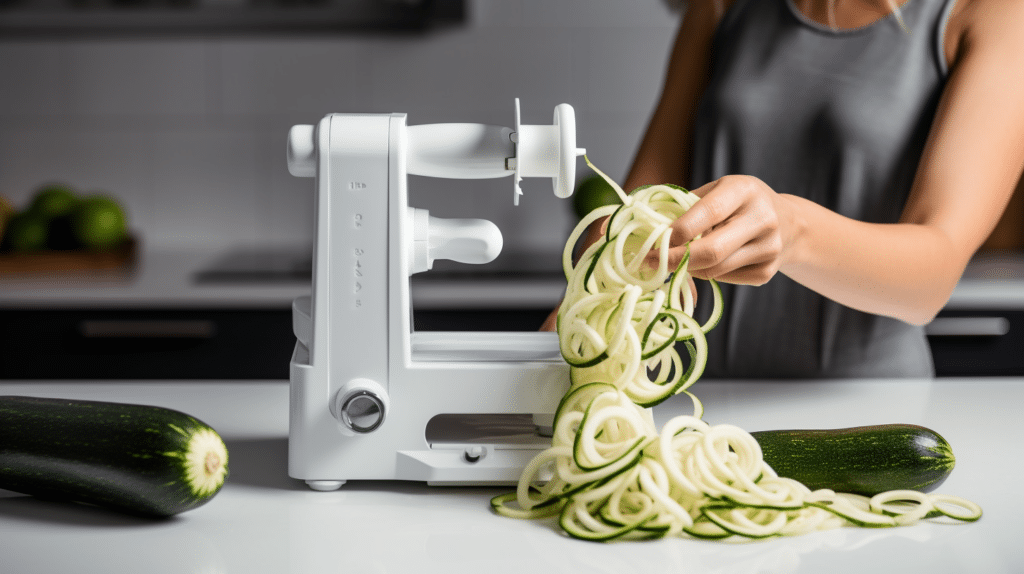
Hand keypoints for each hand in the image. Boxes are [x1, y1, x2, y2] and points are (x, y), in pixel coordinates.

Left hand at [656, 175, 797, 284]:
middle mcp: (762, 218)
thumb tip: (650, 229)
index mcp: (744, 190)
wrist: (788, 223)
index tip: (654, 242)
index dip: (678, 231)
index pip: (708, 213)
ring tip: (677, 259)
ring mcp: (769, 248)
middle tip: (651, 262)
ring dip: (688, 267)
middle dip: (675, 259)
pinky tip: (708, 262)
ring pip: (714, 270)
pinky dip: (707, 273)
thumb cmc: (739, 203)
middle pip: (712, 251)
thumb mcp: (718, 190)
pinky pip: (724, 279)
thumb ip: (688, 206)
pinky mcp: (767, 272)